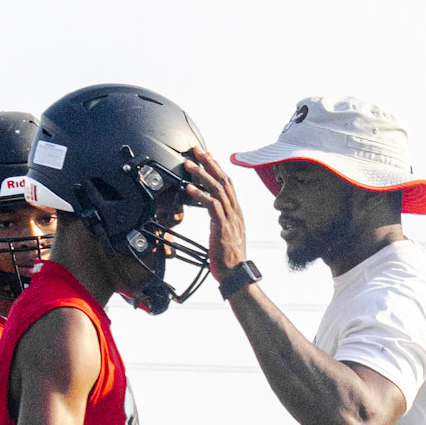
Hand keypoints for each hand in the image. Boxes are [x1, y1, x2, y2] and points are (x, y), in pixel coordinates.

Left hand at [183, 147, 249, 279]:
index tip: (207, 155)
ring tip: (189, 165)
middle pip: (224, 180)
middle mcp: (235, 211)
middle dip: (209, 163)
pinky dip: (200, 195)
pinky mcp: (223, 227)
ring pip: (218, 189)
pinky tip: (189, 189)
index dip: (217, 167)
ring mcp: (231, 218)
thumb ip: (221, 219)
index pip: (228, 183)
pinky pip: (212, 206)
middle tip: (196, 150)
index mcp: (236, 212)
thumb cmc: (230, 258)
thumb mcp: (227, 233)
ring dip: (202, 175)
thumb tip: (212, 210)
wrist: (236, 274)